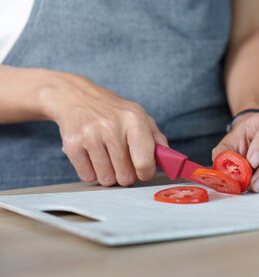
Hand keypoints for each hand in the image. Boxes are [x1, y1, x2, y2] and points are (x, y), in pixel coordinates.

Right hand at [44, 72, 167, 185]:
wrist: (77, 97)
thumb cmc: (114, 112)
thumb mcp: (140, 116)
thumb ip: (157, 139)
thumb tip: (170, 159)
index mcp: (134, 120)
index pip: (144, 162)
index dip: (147, 173)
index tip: (144, 172)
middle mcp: (112, 127)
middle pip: (125, 175)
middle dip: (127, 174)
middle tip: (124, 163)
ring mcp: (90, 136)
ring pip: (106, 179)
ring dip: (109, 175)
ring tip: (108, 159)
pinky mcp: (72, 145)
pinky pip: (87, 177)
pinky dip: (92, 172)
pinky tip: (93, 157)